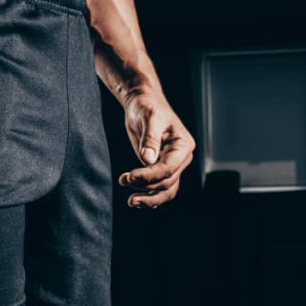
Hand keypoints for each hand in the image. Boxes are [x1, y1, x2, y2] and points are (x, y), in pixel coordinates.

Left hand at [119, 91, 194, 208]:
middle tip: (123, 181)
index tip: (129, 176)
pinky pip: (160, 189)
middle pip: (167, 182)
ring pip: (166, 191)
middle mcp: (181, 158)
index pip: (168, 168)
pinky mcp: (161, 170)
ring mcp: (173, 165)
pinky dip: (149, 197)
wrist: (143, 105)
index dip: (149, 176)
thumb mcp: (149, 117)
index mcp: (183, 144)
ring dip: (149, 198)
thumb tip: (148, 160)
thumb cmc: (147, 107)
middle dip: (145, 186)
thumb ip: (150, 139)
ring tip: (130, 201)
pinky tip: (136, 200)